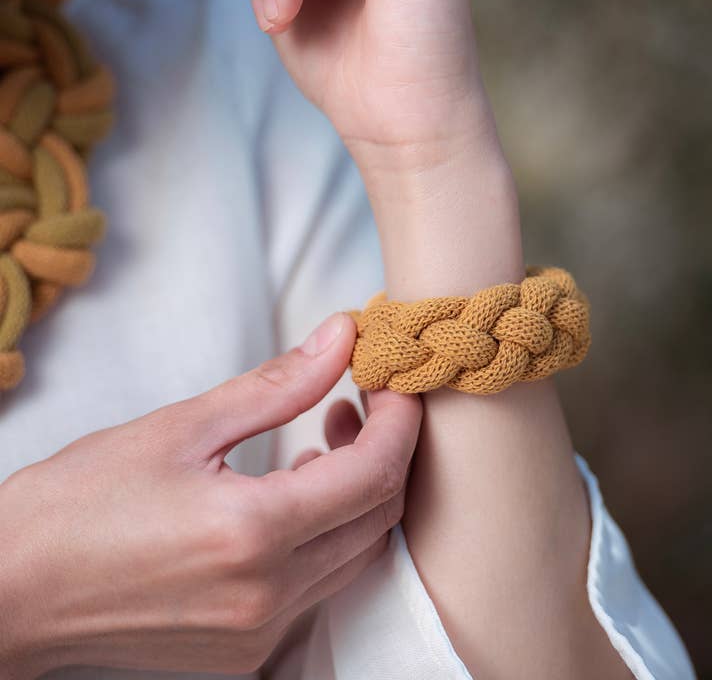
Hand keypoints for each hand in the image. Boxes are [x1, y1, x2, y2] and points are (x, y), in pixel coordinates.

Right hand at [0, 313, 420, 677]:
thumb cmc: (80, 502)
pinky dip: (328, 534)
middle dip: (388, 450)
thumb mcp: (182, 426)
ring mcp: (258, 636)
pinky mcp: (243, 654)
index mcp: (254, 534)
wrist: (11, 591)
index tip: (389, 379)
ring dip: (360, 492)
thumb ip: (278, 385)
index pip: (376, 473)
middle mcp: (268, 598)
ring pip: (356, 555)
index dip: (400, 419)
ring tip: (325, 436)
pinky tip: (294, 493)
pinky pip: (319, 587)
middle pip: (379, 518)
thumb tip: (342, 336)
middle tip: (360, 399)